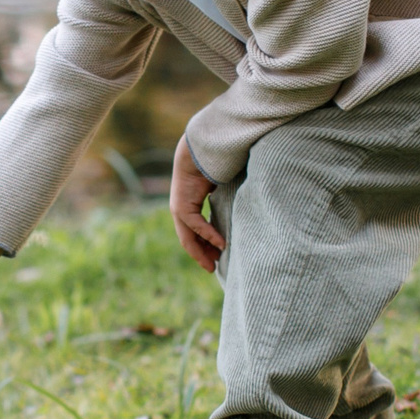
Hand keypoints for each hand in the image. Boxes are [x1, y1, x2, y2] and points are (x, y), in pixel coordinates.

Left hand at [170, 138, 226, 273]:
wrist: (197, 150)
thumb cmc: (210, 165)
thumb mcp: (217, 189)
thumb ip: (222, 201)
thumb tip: (241, 208)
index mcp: (187, 206)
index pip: (193, 233)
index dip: (203, 246)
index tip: (216, 256)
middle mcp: (180, 210)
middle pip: (188, 240)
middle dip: (201, 255)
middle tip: (212, 268)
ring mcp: (178, 209)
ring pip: (189, 238)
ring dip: (201, 252)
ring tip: (213, 264)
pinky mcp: (181, 206)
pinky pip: (196, 226)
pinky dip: (208, 235)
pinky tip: (221, 244)